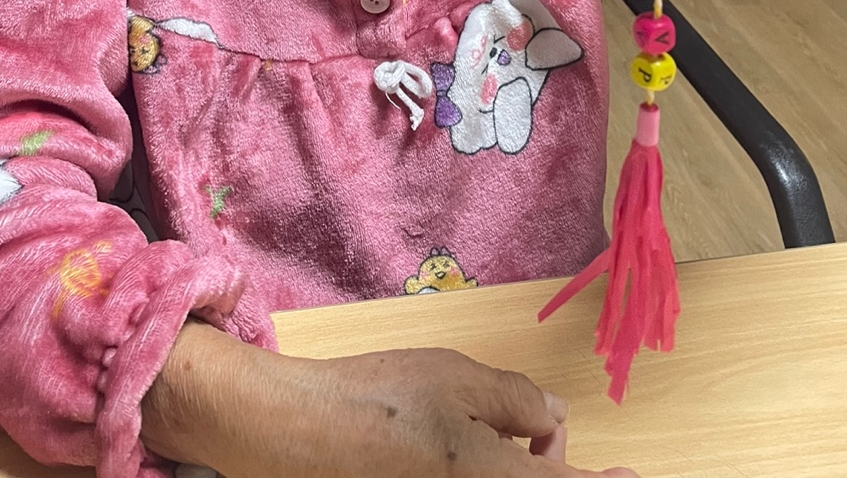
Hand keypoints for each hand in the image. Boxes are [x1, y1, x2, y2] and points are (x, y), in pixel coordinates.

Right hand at [142, 321, 638, 477]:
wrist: (293, 434)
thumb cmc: (376, 400)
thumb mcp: (458, 378)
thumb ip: (519, 400)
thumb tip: (553, 420)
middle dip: (549, 466)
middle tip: (538, 434)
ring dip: (515, 470)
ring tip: (497, 438)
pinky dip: (484, 472)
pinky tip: (457, 452)